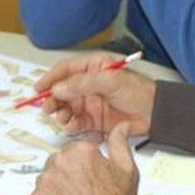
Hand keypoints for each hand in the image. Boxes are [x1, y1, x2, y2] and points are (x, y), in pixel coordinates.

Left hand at [28, 122, 138, 194]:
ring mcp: (45, 180)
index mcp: (79, 151)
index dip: (85, 163)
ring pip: (48, 178)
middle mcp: (59, 161)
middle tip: (83, 189)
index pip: (77, 150)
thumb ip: (119, 143)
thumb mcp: (125, 169)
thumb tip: (121, 126)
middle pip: (60, 162)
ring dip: (57, 186)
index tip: (91, 175)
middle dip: (69, 173)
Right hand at [35, 53, 155, 135]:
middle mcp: (87, 84)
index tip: (39, 88)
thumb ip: (82, 84)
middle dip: (53, 99)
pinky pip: (76, 122)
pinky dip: (71, 125)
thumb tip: (58, 89)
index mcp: (91, 68)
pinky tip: (71, 127)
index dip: (50, 78)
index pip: (65, 70)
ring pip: (66, 107)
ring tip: (62, 118)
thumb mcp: (109, 81)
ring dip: (61, 113)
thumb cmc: (138, 91)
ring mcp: (89, 102)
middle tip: (47, 108)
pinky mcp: (93, 120)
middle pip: (62, 91)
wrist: (156, 114)